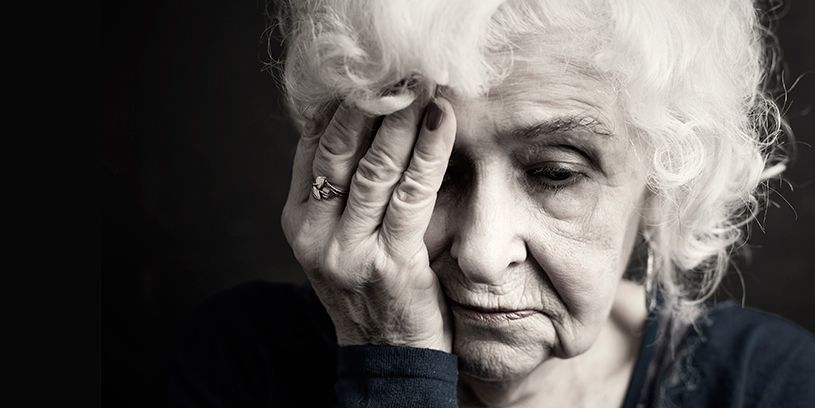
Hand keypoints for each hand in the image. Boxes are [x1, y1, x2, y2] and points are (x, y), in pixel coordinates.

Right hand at [281, 97, 456, 350]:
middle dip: (372, 103)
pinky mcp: (390, 263)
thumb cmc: (372, 290)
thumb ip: (344, 192)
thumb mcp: (340, 239)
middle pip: (339, 149)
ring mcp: (349, 250)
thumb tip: (362, 124)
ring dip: (403, 120)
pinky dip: (428, 152)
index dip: (343, 103)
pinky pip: (411, 194)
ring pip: (375, 167)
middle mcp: (314, 233)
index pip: (312, 145)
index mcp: (298, 221)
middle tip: (402, 70)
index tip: (372, 74)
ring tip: (424, 85)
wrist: (387, 358)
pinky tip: (442, 122)